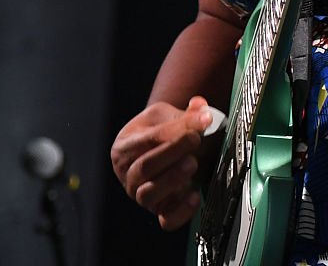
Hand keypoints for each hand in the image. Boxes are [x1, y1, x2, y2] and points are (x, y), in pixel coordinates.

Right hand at [111, 96, 215, 230]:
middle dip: (173, 153)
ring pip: (149, 195)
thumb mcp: (165, 115)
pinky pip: (166, 220)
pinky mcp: (158, 212)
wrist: (158, 149)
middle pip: (145, 168)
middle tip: (195, 140)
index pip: (149, 139)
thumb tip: (201, 107)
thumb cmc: (159, 132)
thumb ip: (185, 112)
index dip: (176, 130)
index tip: (202, 121)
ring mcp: (140, 195)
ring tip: (193, 163)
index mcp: (125, 146)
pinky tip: (195, 196)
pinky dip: (181, 212)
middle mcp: (128, 174)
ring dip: (173, 179)